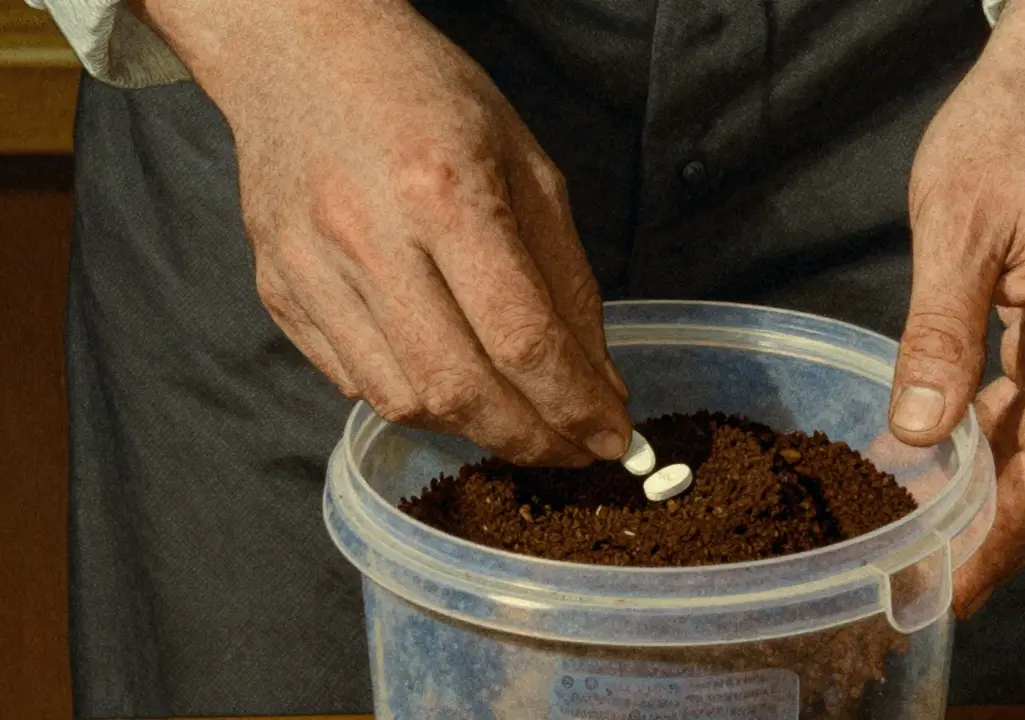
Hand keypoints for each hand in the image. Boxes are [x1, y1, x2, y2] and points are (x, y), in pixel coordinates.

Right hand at [133, 0, 631, 465]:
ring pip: (401, 401)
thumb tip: (596, 381)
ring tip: (516, 416)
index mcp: (444, 193)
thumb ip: (565, 279)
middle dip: (529, 440)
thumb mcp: (526, 165)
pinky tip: (450, 380)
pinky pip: (352, 382)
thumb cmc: (426, 96)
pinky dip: (414, 400)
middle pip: (459, 388)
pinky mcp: (278, 291)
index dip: (576, 405)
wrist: (299, 51)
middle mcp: (368, 239)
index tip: (612, 437)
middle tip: (572, 451)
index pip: (522, 338)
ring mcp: (310, 271)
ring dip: (472, 428)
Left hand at [887, 0, 1024, 615]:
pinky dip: (1000, 447)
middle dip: (1001, 539)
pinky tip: (949, 470)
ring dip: (998, 500)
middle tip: (931, 591)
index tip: (948, 587)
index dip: (1002, 538)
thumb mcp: (956, 231)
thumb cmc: (1011, 134)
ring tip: (930, 547)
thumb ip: (938, 336)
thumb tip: (915, 436)